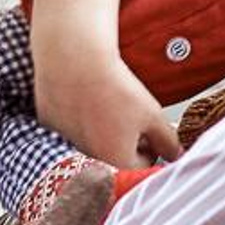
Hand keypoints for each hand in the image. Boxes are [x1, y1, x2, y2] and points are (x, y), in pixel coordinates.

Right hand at [29, 0, 178, 167]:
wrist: (75, 57)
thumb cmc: (115, 86)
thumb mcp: (154, 115)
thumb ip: (169, 142)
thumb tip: (175, 155)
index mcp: (115, 163)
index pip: (140, 167)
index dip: (149, 146)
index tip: (147, 127)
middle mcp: (87, 160)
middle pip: (113, 159)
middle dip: (123, 142)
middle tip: (125, 114)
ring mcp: (64, 144)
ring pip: (91, 144)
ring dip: (100, 132)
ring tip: (104, 103)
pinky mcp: (49, 127)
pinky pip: (69, 130)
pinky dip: (78, 118)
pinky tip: (83, 99)